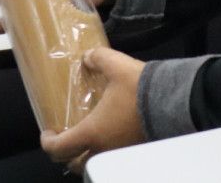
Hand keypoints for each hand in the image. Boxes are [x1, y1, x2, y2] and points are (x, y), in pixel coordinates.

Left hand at [40, 48, 145, 173]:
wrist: (173, 100)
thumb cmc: (140, 88)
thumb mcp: (116, 65)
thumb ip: (98, 58)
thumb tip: (88, 57)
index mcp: (92, 132)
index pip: (59, 148)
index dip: (48, 142)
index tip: (47, 133)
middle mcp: (104, 148)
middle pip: (76, 164)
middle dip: (67, 154)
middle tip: (67, 139)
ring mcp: (121, 152)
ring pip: (96, 161)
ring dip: (88, 154)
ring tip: (90, 138)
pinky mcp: (136, 150)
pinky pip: (115, 156)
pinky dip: (108, 150)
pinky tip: (113, 134)